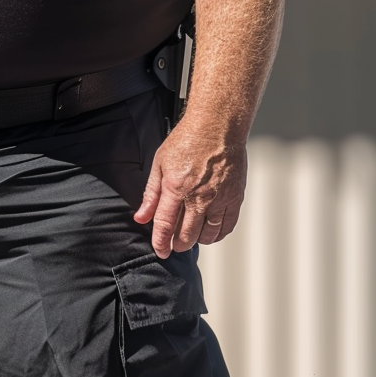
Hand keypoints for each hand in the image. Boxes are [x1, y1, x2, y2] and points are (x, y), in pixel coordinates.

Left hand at [133, 117, 246, 258]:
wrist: (218, 125)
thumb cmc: (188, 140)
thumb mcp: (160, 164)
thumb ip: (151, 194)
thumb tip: (141, 218)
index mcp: (176, 188)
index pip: (165, 226)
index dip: (161, 243)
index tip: (160, 251)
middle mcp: (198, 196)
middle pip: (187, 235)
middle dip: (178, 244)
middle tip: (175, 244)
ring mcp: (219, 197)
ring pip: (207, 234)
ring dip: (197, 240)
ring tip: (192, 236)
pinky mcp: (234, 195)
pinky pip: (227, 225)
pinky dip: (218, 234)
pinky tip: (211, 232)